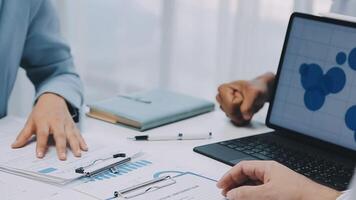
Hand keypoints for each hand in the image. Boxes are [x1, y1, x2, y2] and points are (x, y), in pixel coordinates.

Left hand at [11, 93, 87, 159]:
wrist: (53, 98)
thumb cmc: (42, 111)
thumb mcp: (31, 121)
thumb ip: (24, 134)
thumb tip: (15, 145)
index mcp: (44, 121)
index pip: (42, 134)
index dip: (41, 145)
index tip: (40, 155)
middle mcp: (57, 122)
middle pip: (60, 135)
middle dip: (61, 146)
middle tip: (63, 157)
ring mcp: (66, 123)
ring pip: (72, 134)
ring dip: (75, 145)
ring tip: (77, 154)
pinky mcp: (73, 125)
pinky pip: (78, 133)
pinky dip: (82, 141)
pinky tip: (85, 148)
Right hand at [216, 72, 274, 125]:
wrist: (261, 90)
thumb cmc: (256, 87)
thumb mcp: (254, 92)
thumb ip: (248, 105)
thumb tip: (245, 116)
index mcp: (224, 89)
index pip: (230, 104)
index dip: (240, 102)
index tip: (243, 95)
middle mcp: (222, 97)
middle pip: (230, 112)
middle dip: (241, 110)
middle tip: (246, 101)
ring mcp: (226, 106)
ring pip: (232, 117)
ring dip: (243, 114)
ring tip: (248, 105)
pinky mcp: (230, 112)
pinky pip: (236, 120)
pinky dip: (244, 117)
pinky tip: (247, 110)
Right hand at [217, 160, 340, 199]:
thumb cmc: (297, 194)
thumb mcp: (266, 194)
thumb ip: (246, 193)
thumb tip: (231, 193)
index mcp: (267, 167)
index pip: (242, 167)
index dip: (229, 175)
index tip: (221, 186)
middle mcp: (270, 173)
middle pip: (246, 175)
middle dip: (234, 184)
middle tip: (225, 193)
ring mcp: (275, 183)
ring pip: (252, 184)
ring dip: (242, 191)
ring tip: (234, 198)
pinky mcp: (279, 192)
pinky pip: (260, 191)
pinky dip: (251, 195)